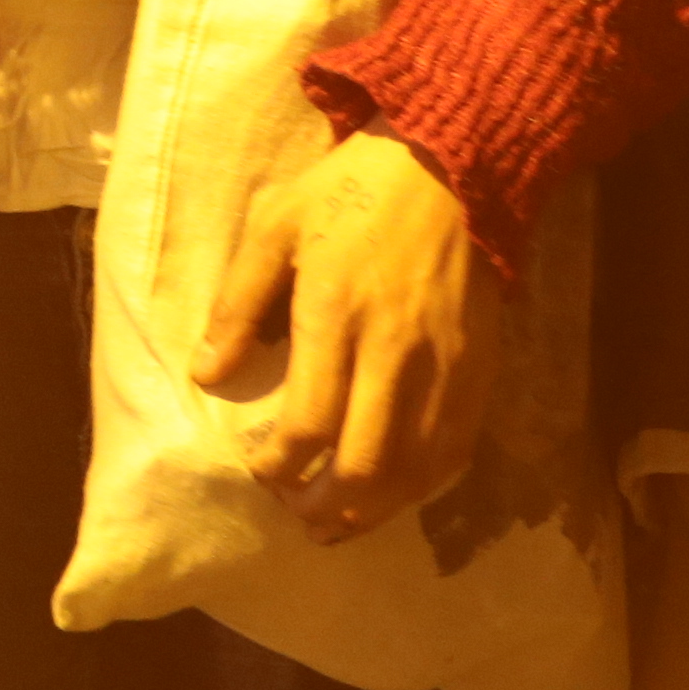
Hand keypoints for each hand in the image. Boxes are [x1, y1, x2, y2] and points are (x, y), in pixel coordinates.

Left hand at [193, 130, 501, 543]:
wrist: (451, 166)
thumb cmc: (349, 192)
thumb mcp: (273, 225)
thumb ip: (238, 304)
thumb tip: (207, 375)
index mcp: (335, 312)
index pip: (309, 421)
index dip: (280, 464)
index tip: (259, 470)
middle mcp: (395, 351)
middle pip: (365, 463)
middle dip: (326, 506)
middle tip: (298, 514)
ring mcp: (446, 366)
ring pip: (415, 469)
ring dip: (375, 509)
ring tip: (338, 522)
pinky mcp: (481, 369)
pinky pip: (456, 449)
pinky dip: (424, 484)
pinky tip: (395, 492)